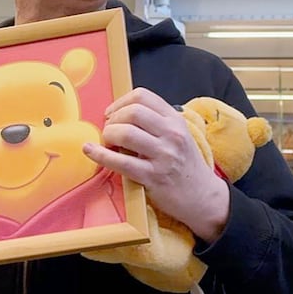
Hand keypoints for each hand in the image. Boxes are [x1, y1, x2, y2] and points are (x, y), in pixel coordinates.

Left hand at [82, 88, 229, 242]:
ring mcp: (163, 155)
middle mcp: (171, 134)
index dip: (120, 102)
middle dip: (113, 119)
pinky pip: (120, 162)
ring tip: (107, 142)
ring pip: (126, 133)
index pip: (142, 96)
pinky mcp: (153, 177)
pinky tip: (90, 150)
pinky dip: (99, 155)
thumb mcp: (178, 135)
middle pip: (132, 112)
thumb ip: (155, 122)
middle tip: (109, 130)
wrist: (202, 197)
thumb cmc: (184, 164)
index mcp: (175, 120)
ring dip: (108, 135)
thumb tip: (118, 113)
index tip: (111, 113)